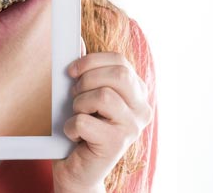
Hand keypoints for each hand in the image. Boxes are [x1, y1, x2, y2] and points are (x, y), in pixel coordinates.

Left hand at [53, 53, 152, 192]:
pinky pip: (85, 122)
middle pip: (118, 74)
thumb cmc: (82, 131)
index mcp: (138, 93)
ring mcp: (132, 128)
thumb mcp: (86, 96)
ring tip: (77, 116)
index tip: (72, 71)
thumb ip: (88, 72)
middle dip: (88, 79)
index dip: (92, 61)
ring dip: (79, 104)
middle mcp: (142, 110)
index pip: (121, 61)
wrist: (79, 172)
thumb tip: (77, 40)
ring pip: (103, 96)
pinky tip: (74, 136)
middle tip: (75, 94)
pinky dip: (71, 127)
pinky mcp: (117, 144)